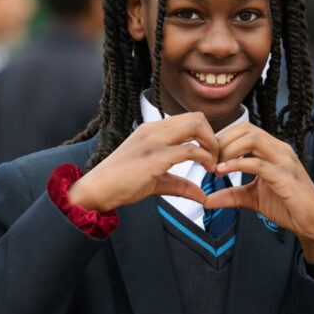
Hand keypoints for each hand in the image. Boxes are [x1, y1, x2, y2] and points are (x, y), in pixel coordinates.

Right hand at [67, 112, 216, 211]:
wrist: (97, 189)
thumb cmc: (120, 182)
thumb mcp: (156, 180)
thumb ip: (180, 184)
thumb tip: (201, 195)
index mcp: (152, 130)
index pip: (189, 119)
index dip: (206, 134)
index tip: (210, 154)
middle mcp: (154, 130)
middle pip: (197, 118)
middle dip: (213, 136)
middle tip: (215, 158)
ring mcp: (154, 141)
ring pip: (196, 127)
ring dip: (212, 145)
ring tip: (212, 164)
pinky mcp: (155, 157)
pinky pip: (189, 150)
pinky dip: (205, 159)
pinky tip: (206, 171)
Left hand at [203, 123, 313, 263]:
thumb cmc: (288, 206)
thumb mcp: (253, 198)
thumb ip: (231, 195)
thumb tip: (206, 200)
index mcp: (273, 149)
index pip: (245, 129)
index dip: (224, 138)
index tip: (210, 156)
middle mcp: (280, 149)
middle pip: (246, 129)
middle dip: (223, 141)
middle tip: (209, 160)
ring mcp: (285, 161)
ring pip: (252, 139)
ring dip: (228, 150)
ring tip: (216, 166)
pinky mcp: (286, 176)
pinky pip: (258, 164)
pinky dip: (237, 165)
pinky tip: (222, 171)